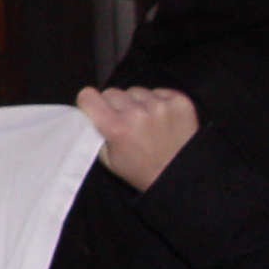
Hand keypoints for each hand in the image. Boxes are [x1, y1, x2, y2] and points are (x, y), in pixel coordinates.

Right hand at [76, 86, 197, 192]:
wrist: (179, 177)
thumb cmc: (138, 170)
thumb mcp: (107, 159)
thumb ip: (96, 132)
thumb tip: (90, 111)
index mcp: (115, 128)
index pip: (89, 96)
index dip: (90, 103)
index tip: (95, 110)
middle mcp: (137, 112)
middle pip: (112, 92)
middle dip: (114, 104)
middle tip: (123, 120)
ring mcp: (160, 105)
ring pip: (136, 91)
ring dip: (136, 102)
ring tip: (145, 121)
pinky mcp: (180, 101)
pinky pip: (158, 92)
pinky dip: (157, 101)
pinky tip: (161, 118)